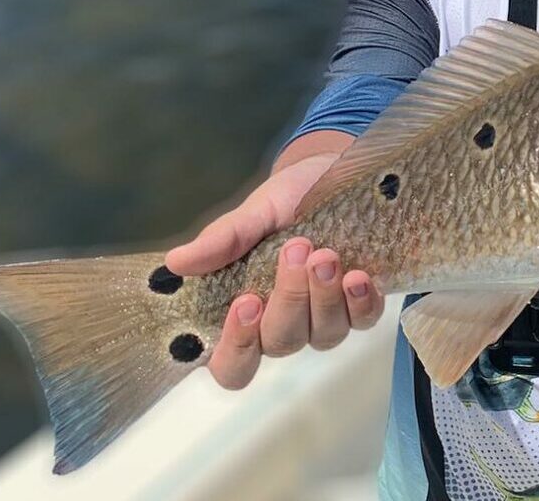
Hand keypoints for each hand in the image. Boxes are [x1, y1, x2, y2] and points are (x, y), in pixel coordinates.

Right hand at [164, 152, 385, 388]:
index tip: (244, 303)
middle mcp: (285, 324)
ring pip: (323, 335)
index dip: (236, 349)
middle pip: (281, 342)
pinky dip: (360, 303)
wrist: (333, 174)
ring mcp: (325, 317)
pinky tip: (358, 276)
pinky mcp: (360, 304)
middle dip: (289, 299)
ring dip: (325, 297)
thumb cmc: (285, 201)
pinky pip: (362, 321)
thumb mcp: (254, 213)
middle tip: (295, 251)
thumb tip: (175, 263)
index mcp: (246, 312)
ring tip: (326, 254)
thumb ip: (223, 241)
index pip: (232, 364)